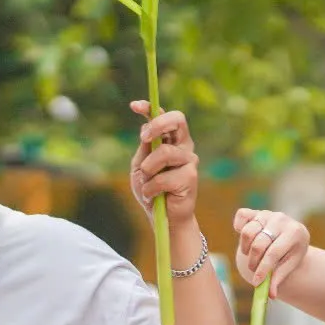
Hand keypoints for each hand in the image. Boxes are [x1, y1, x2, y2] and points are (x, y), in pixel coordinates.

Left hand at [130, 101, 199, 227]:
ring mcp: (188, 160)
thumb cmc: (151, 191)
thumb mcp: (141, 166)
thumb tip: (146, 129)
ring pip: (165, 152)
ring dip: (149, 170)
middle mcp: (182, 146)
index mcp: (169, 140)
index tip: (134, 106)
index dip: (150, 108)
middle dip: (158, 124)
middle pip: (177, 119)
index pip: (163, 116)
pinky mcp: (190, 177)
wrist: (163, 218)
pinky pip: (164, 177)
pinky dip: (151, 188)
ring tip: (146, 184)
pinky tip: (152, 196)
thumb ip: (145, 148)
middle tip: (144, 138)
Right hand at [231, 207, 310, 291]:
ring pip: (248, 232)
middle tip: (254, 270)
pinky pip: (241, 216)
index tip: (256, 283)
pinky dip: (239, 227)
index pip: (274, 253)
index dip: (263, 269)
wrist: (291, 235)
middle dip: (254, 262)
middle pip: (258, 244)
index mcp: (295, 232)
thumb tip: (270, 295)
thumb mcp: (290, 265)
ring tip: (252, 256)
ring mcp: (267, 214)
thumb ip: (279, 278)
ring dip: (246, 249)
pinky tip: (247, 239)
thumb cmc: (290, 252)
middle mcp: (281, 219)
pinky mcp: (255, 211)